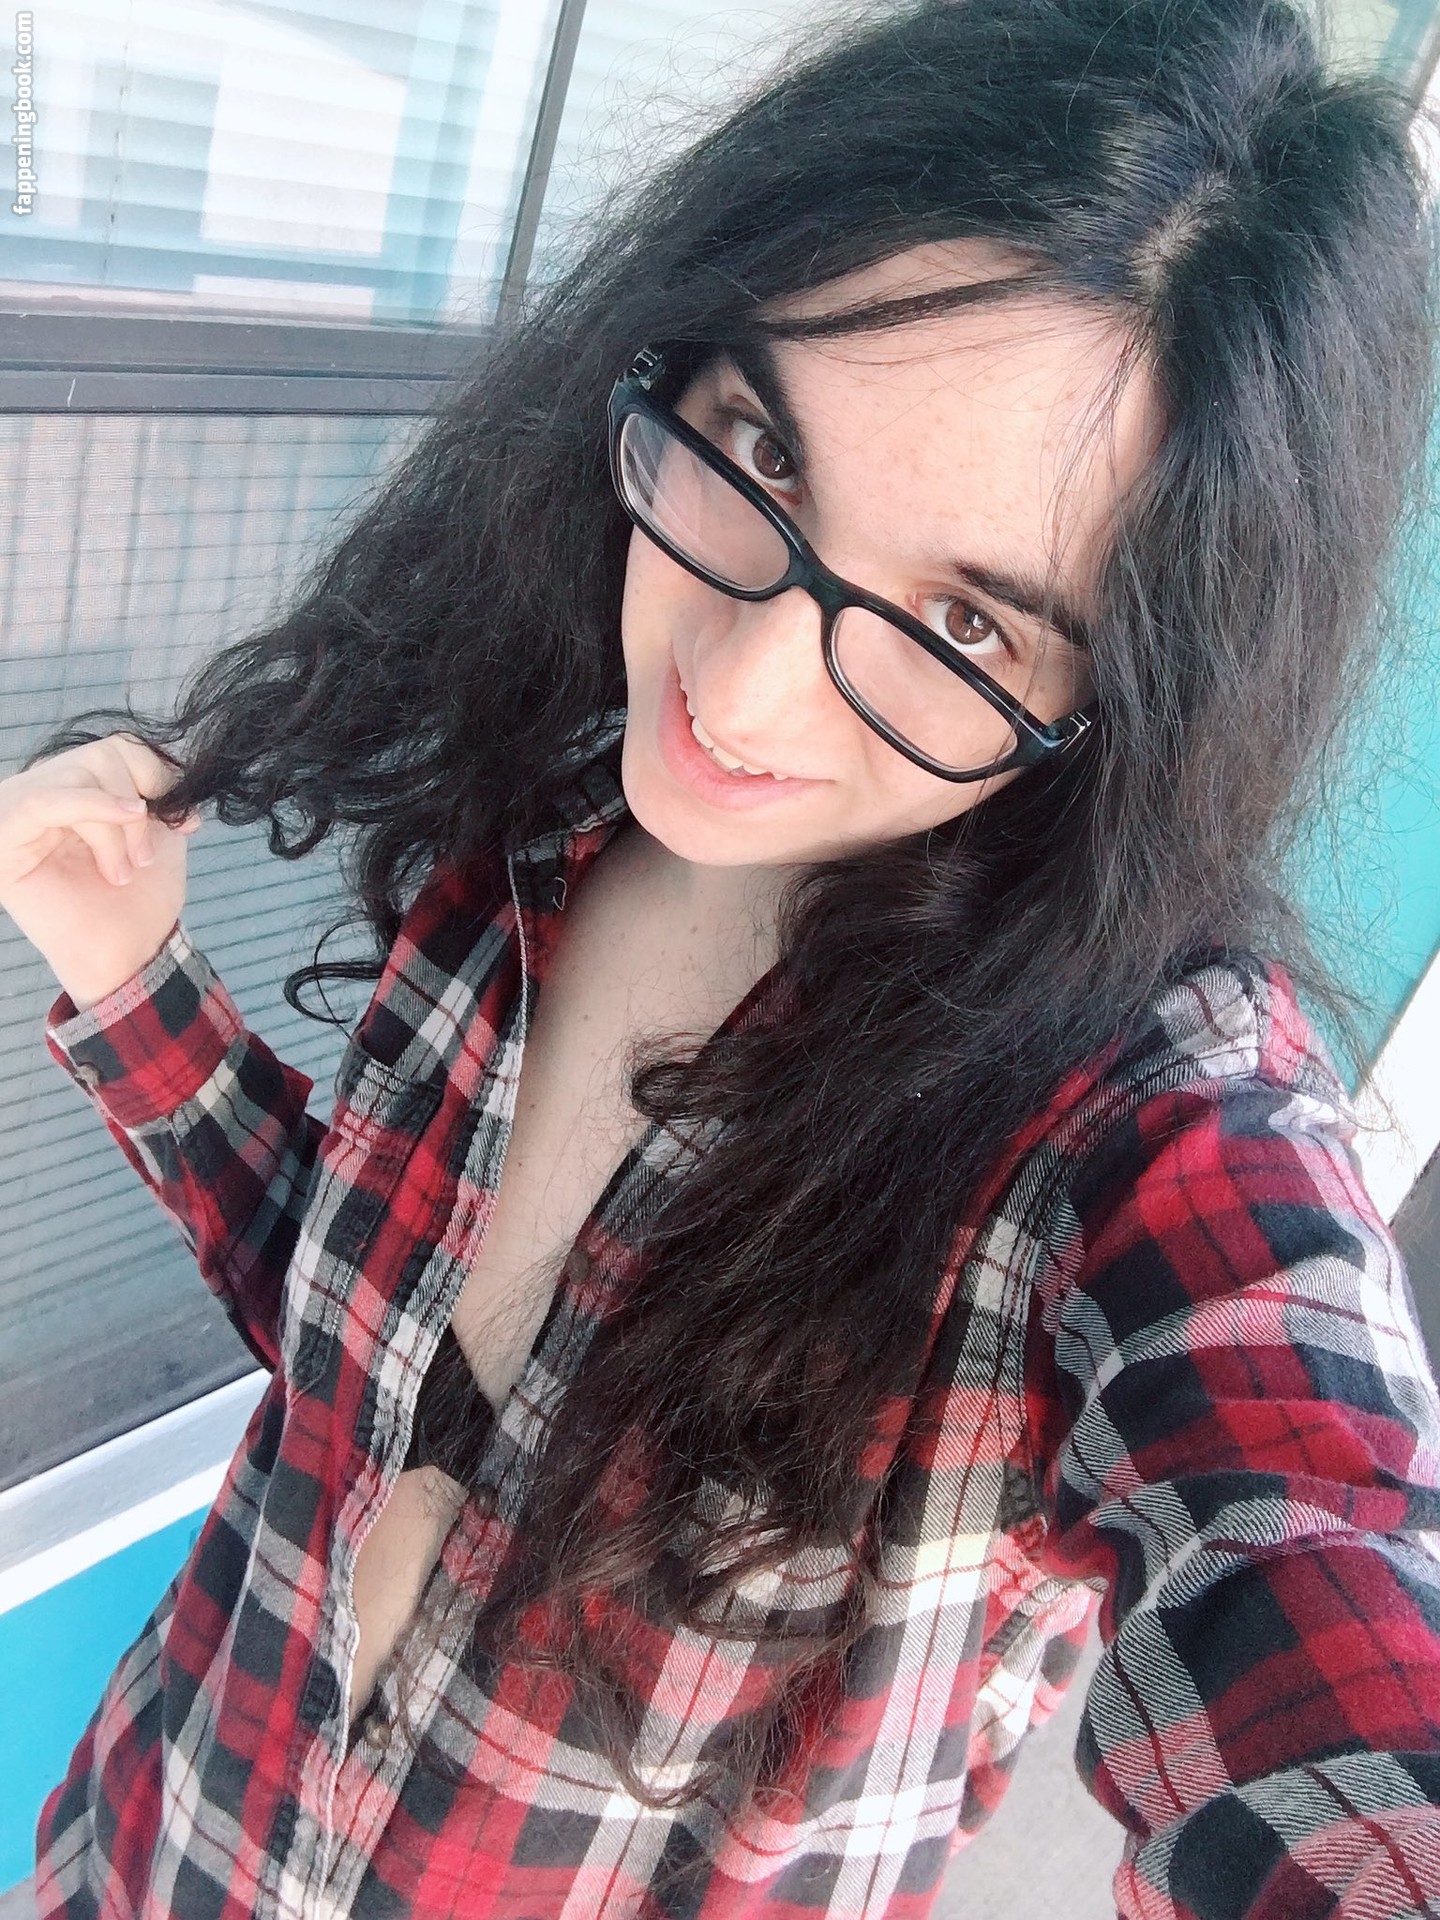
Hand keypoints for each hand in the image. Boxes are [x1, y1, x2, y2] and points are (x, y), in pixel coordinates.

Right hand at [0, 734, 203, 1010]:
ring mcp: (17, 813)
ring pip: (76, 775)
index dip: (155, 773)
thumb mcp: (157, 830)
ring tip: (124, 869)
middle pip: (97, 756)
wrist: (128, 953)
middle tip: (144, 856)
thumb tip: (175, 764)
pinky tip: (126, 821)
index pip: (114, 748)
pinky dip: (91, 807)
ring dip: (116, 824)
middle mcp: (42, 795)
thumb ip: (157, 789)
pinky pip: (44, 801)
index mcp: (75, 790)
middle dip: (135, 805)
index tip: (181, 819)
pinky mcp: (4, 838)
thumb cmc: (139, 899)